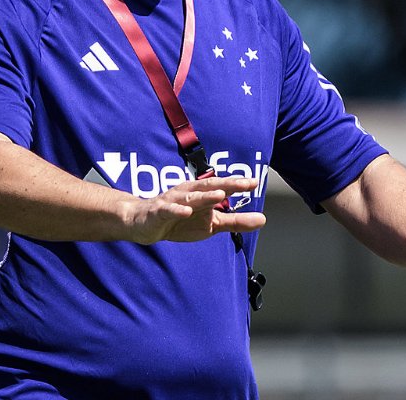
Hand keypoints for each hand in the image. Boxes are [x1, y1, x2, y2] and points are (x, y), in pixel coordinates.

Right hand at [127, 175, 266, 243]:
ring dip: (205, 196)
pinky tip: (187, 212)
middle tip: (244, 183)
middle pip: (209, 187)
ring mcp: (173, 202)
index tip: (255, 183)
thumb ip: (236, 221)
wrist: (142, 223)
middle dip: (227, 184)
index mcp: (202, 193)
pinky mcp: (159, 212)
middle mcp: (189, 193)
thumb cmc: (180, 219)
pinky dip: (177, 210)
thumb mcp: (211, 223)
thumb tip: (263, 219)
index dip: (237, 184)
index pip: (222, 187)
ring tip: (220, 195)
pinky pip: (168, 210)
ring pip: (191, 198)